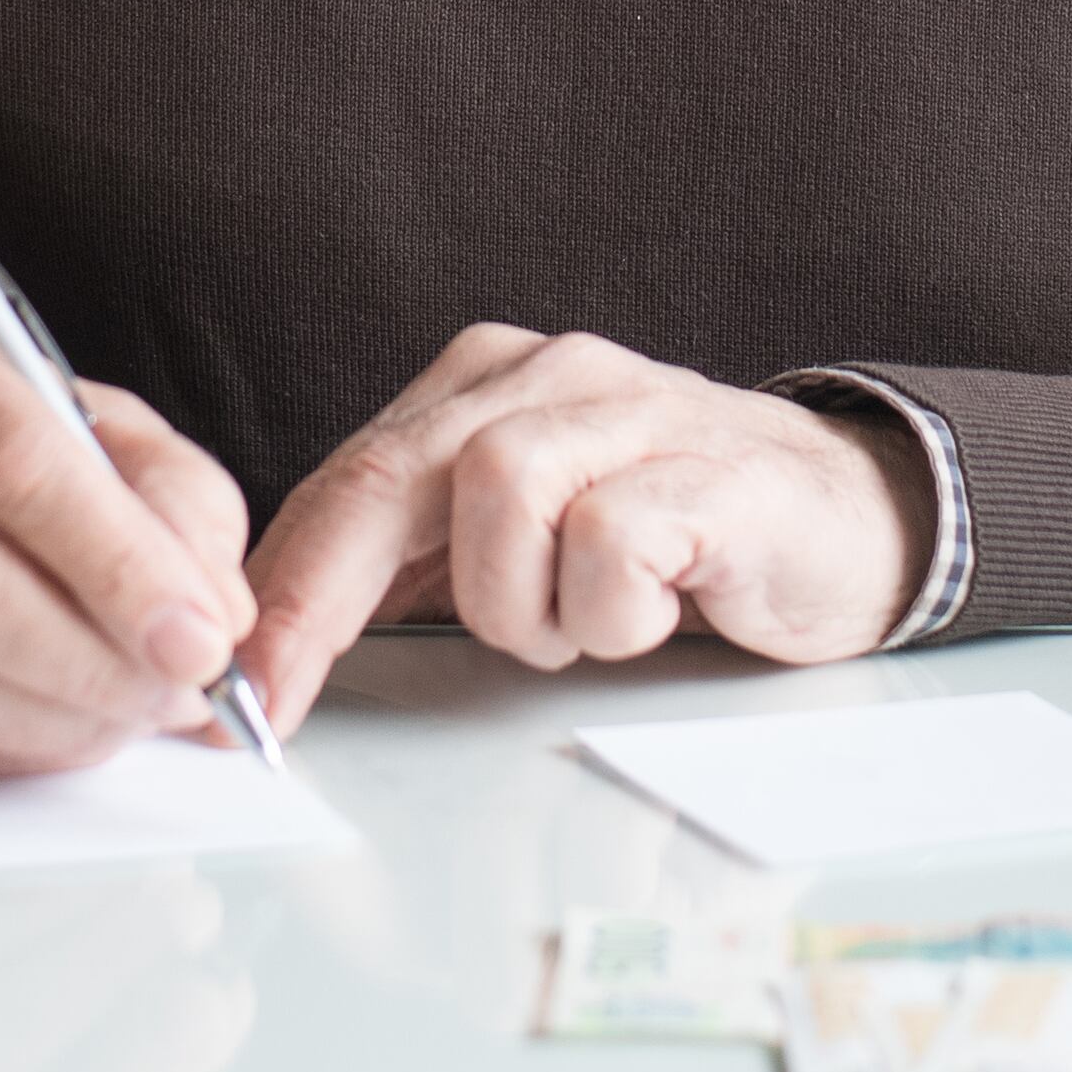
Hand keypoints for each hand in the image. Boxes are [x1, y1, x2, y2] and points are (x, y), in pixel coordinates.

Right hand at [0, 300, 255, 775]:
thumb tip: (216, 619)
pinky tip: (64, 728)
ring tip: (135, 711)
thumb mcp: (101, 428)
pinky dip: (7, 751)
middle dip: (94, 657)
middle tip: (182, 690)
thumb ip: (175, 503)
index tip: (202, 635)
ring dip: (58, 718)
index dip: (118, 562)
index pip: (11, 460)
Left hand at [236, 327, 925, 725]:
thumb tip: (275, 641)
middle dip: (317, 599)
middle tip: (280, 696)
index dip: (275, 585)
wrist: (849, 519)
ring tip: (575, 630)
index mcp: (484, 385)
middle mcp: (546, 376)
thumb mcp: (521, 549)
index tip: (222, 684)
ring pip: (499, 492)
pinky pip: (610, 538)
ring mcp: (632, 409)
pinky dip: (606, 607)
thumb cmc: (670, 540)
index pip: (347, 477)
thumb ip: (415, 569)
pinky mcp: (710, 467)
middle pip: (392, 471)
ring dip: (516, 603)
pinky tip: (649, 612)